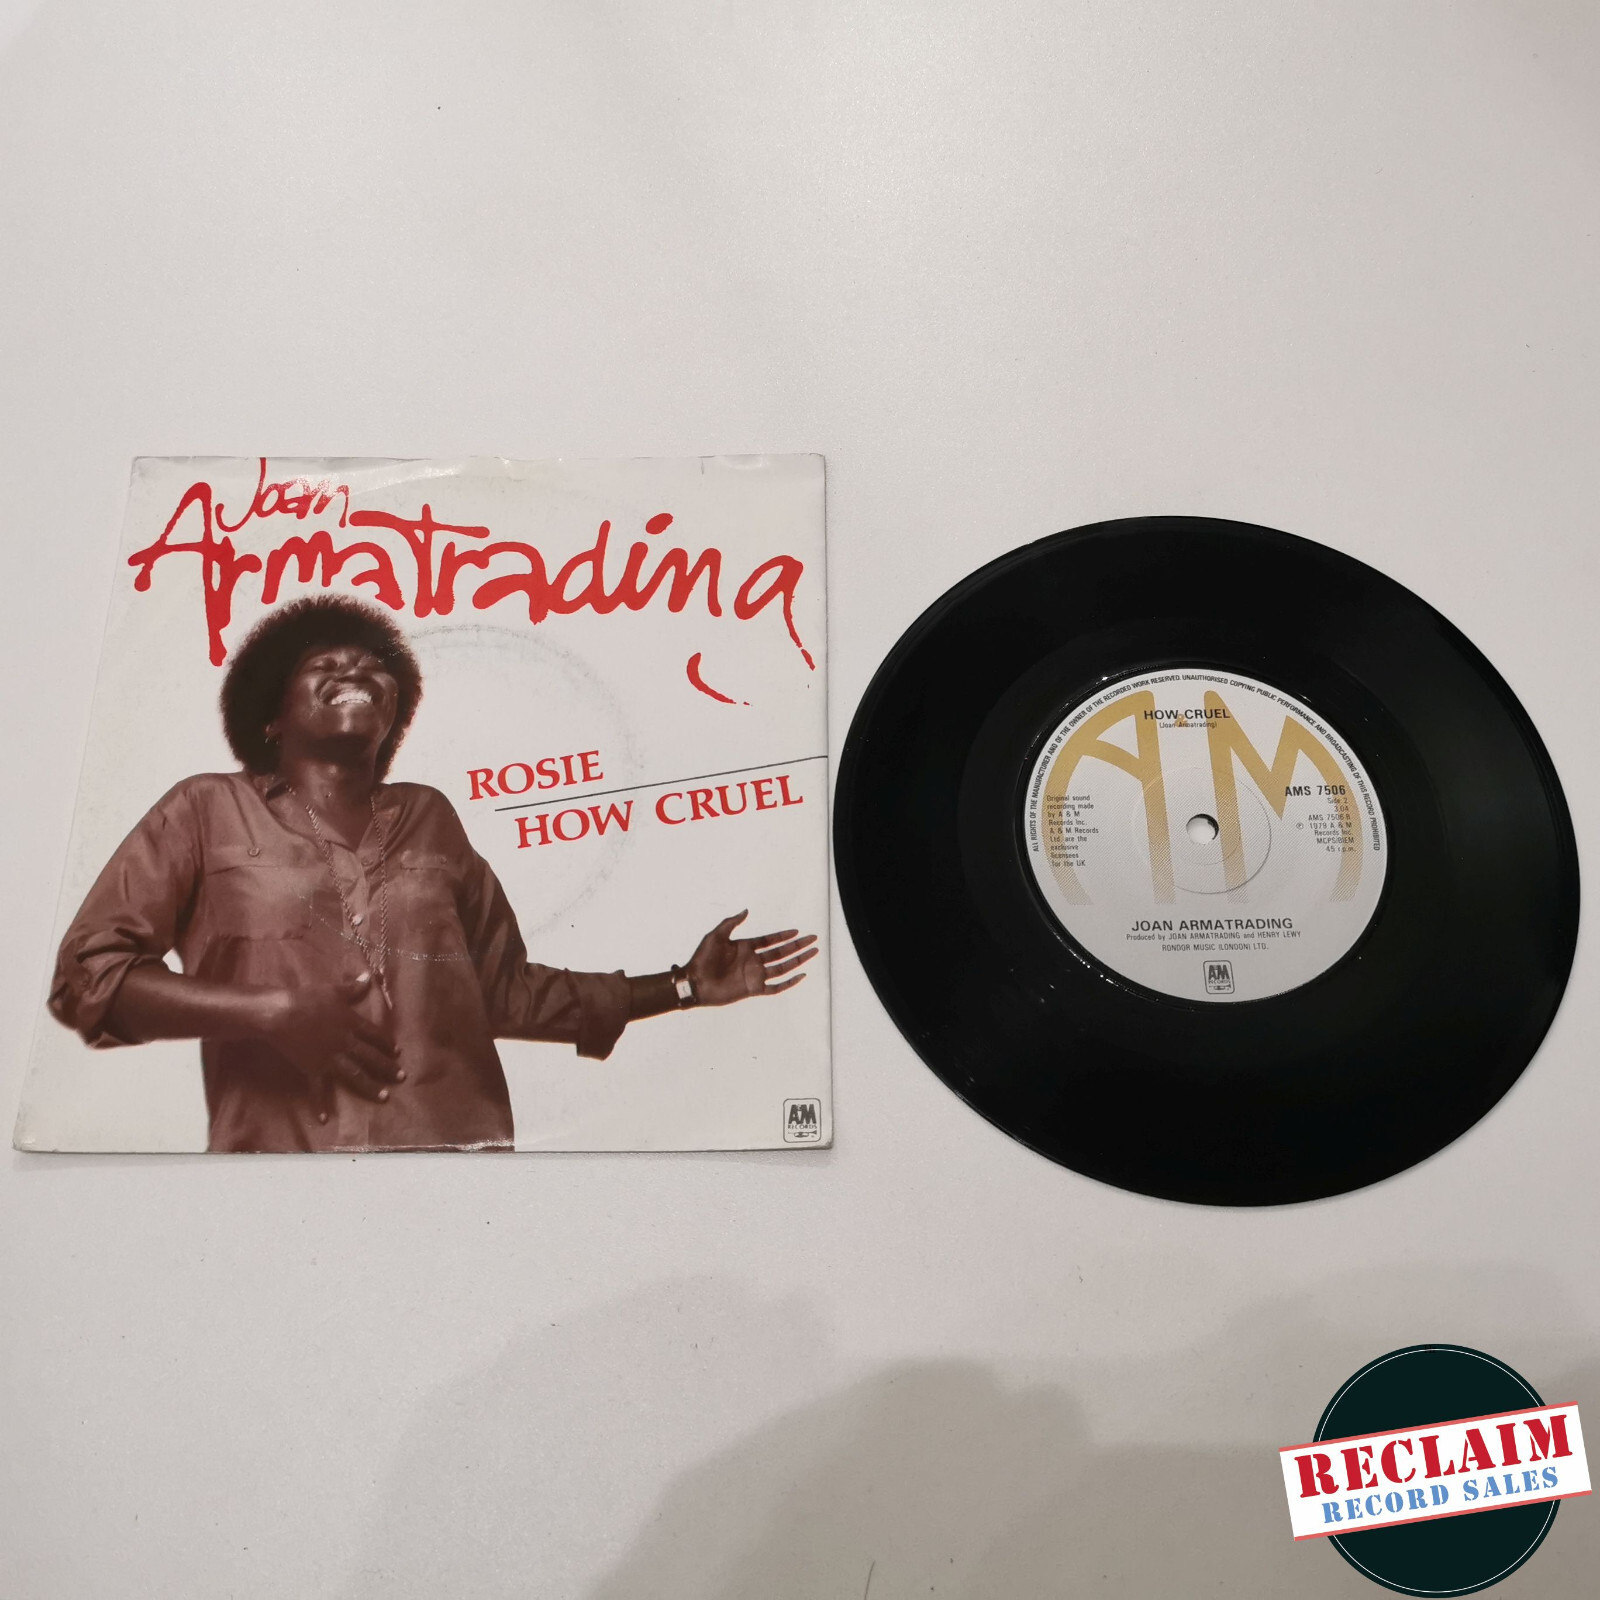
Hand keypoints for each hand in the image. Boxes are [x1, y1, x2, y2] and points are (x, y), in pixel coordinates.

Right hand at [260, 972, 402, 1119]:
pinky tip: (324, 1119)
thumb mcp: (333, 990)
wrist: (281, 1014)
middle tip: (401, 1077)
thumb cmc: (307, 999)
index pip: (375, 1035)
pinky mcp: (312, 1069)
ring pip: (355, 1075)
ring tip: (384, 1097)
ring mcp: (330, 1059)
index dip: (387, 1043)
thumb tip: (368, 976)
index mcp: (352, 1024)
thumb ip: (353, 987)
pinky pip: (318, 1090)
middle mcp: (345, 1044)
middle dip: (388, 1068)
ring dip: (370, 1087)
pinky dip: (320, 1104)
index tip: (398, 1052)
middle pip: (371, 1057)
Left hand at [683, 912, 817, 1005]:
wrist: (695, 982)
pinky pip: (775, 987)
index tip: (797, 931)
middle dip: (797, 946)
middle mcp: (753, 961)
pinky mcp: (753, 989)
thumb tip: (746, 910)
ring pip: (783, 967)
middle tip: (813, 939)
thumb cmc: (701, 959)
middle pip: (781, 952)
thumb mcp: (715, 936)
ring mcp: (755, 975)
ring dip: (798, 961)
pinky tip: (800, 976)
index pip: (770, 940)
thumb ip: (731, 923)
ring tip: (812, 953)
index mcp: (746, 947)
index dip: (784, 936)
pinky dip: (789, 983)